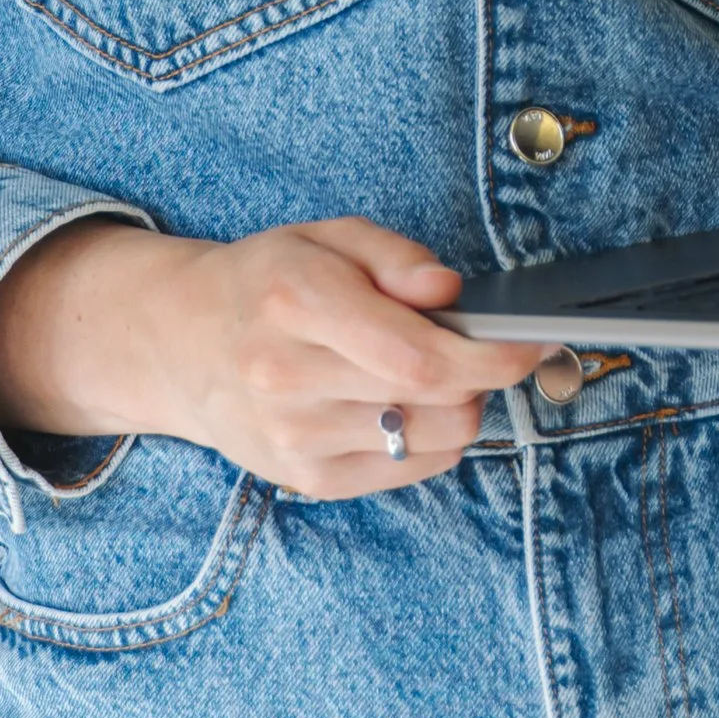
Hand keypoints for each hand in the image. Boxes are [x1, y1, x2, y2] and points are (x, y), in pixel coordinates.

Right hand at [0, 214, 541, 499]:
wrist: (184, 345)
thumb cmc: (267, 282)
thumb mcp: (326, 236)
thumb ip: (394, 255)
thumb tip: (449, 291)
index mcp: (294, 304)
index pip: (419, 356)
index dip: (494, 354)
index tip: (534, 339)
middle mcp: (288, 380)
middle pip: (435, 401)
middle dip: (487, 374)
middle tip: (495, 346)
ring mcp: (295, 441)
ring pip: (432, 437)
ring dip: (460, 404)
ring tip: (438, 370)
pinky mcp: (307, 481)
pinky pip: (409, 467)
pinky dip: (431, 435)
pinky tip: (408, 403)